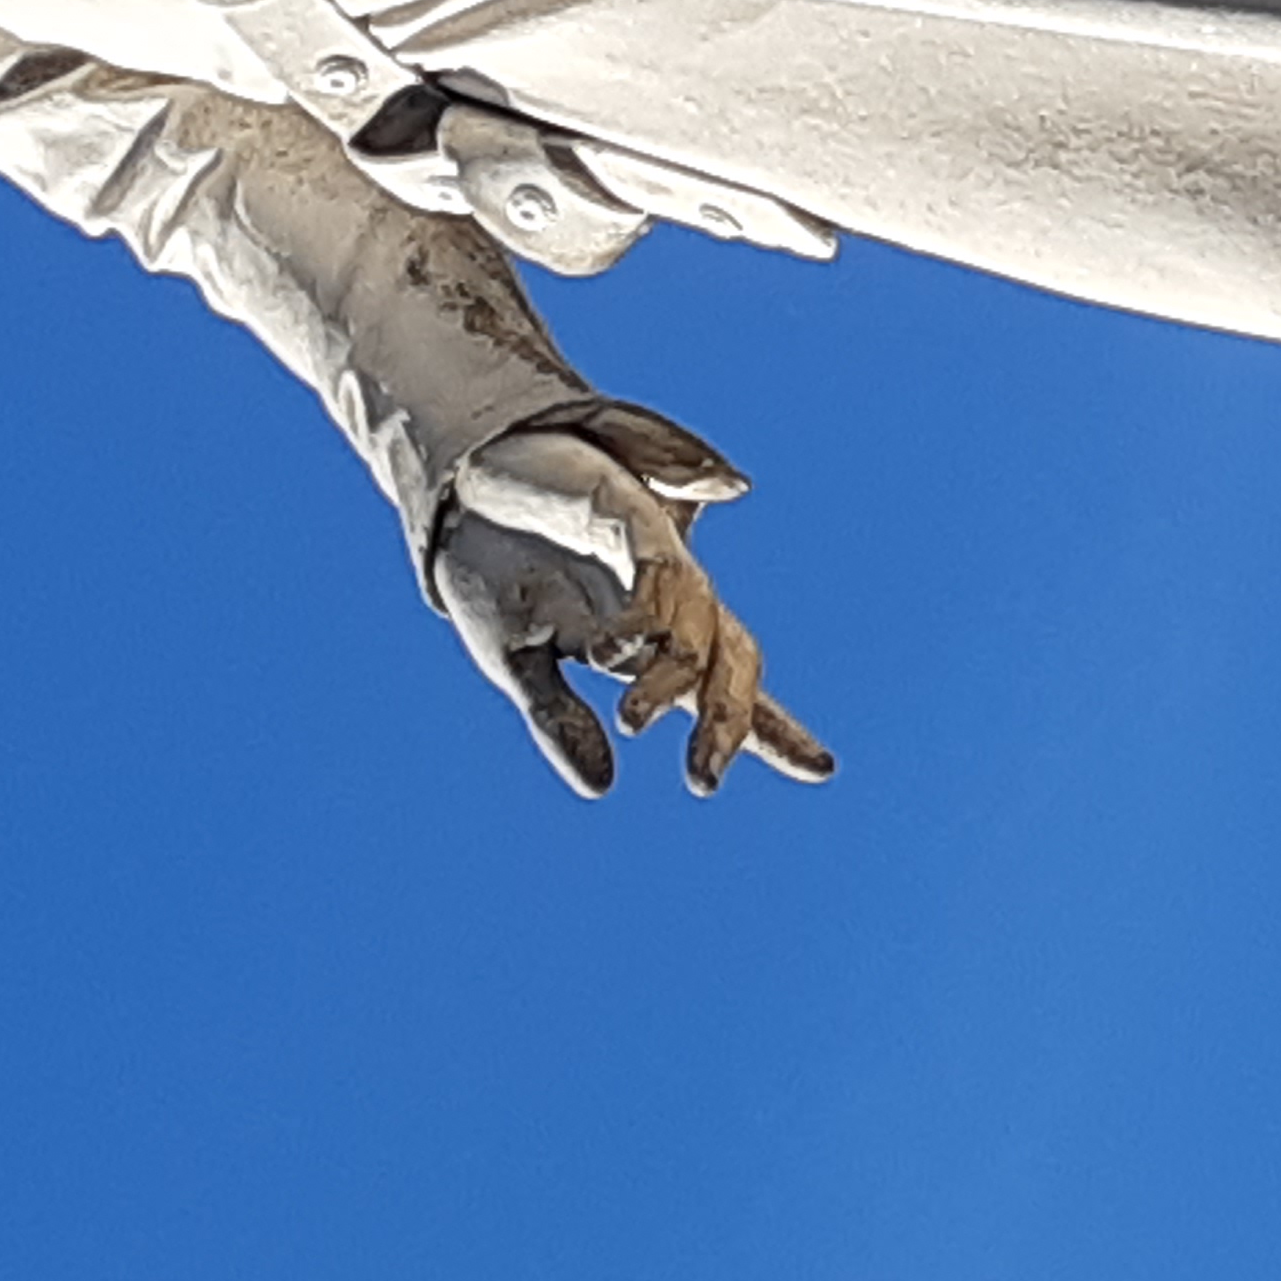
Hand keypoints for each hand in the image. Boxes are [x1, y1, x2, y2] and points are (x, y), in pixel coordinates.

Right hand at [428, 415, 833, 798]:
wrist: (456, 494)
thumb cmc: (498, 570)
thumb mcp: (519, 661)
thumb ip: (560, 721)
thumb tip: (603, 786)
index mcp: (650, 637)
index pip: (724, 686)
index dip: (774, 728)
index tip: (824, 769)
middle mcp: (667, 597)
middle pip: (733, 656)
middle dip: (732, 719)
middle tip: (703, 779)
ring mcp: (652, 553)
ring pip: (701, 620)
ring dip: (673, 676)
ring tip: (634, 721)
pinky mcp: (625, 514)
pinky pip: (661, 568)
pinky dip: (646, 614)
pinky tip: (614, 650)